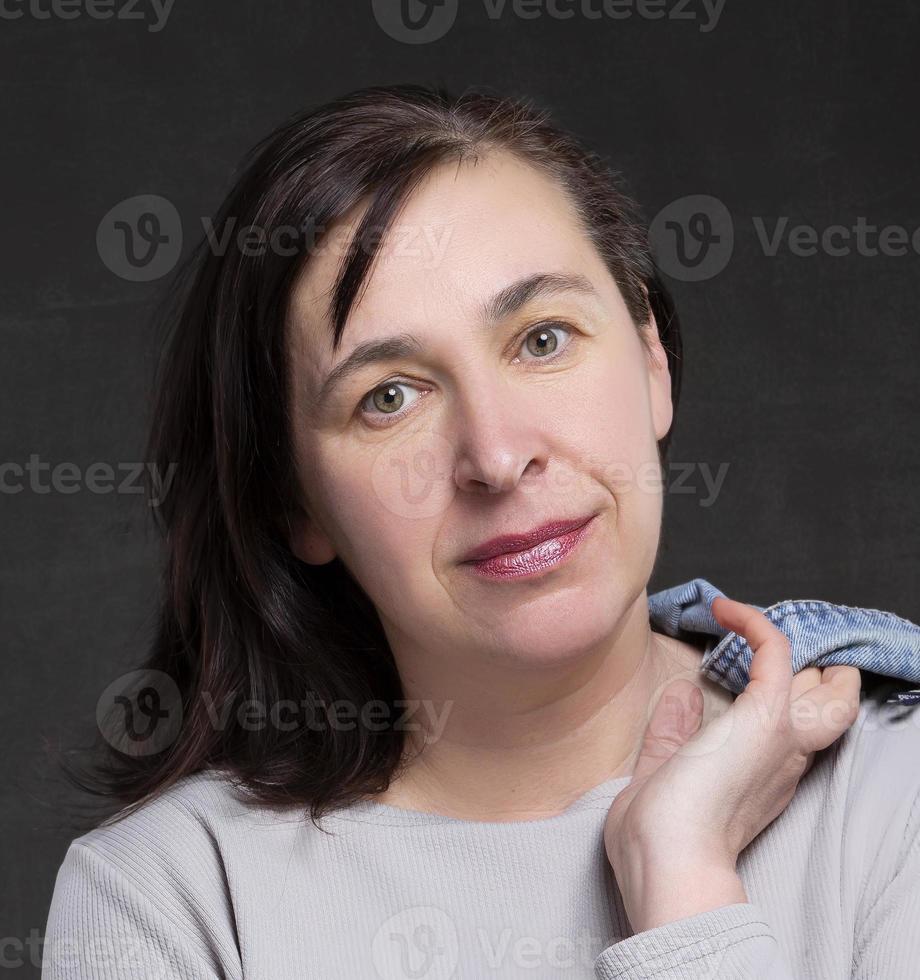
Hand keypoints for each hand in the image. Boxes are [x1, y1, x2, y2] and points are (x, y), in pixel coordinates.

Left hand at [603, 595, 861, 932]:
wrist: (667, 862)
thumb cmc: (655, 840)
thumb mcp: (661, 773)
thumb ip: (672, 733)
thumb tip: (682, 691)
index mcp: (757, 780)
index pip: (790, 736)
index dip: (783, 704)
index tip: (743, 672)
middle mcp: (780, 761)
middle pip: (825, 713)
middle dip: (816, 681)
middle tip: (779, 650)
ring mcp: (777, 737)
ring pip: (829, 690)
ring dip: (807, 655)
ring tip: (762, 625)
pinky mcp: (765, 715)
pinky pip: (776, 653)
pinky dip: (755, 625)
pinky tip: (724, 609)